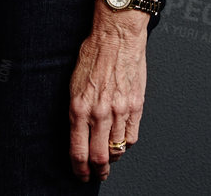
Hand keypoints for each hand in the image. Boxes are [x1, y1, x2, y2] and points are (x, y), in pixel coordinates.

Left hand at [68, 16, 147, 181]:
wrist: (117, 35)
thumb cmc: (94, 53)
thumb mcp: (74, 82)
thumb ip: (78, 109)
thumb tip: (79, 132)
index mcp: (78, 107)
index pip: (78, 150)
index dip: (79, 168)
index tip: (80, 174)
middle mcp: (99, 112)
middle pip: (99, 157)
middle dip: (98, 171)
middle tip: (97, 174)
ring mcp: (120, 110)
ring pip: (117, 149)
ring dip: (112, 157)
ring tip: (109, 157)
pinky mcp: (136, 106)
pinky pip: (132, 136)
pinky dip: (126, 143)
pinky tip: (121, 140)